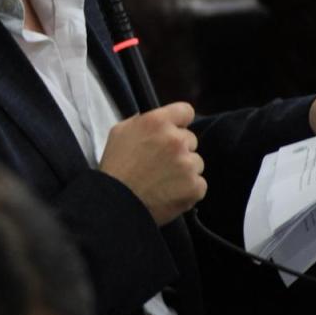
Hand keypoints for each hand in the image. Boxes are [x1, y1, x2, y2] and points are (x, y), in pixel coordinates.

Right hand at [99, 102, 205, 225]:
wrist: (116, 204)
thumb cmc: (115, 168)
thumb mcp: (120, 132)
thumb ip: (142, 121)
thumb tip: (157, 121)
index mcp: (158, 122)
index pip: (186, 111)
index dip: (180, 122)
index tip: (175, 131)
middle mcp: (176, 140)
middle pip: (191, 139)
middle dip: (179, 150)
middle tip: (161, 163)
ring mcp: (187, 164)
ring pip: (196, 162)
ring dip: (185, 170)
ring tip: (164, 181)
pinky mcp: (194, 186)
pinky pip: (200, 184)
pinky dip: (189, 190)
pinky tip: (171, 193)